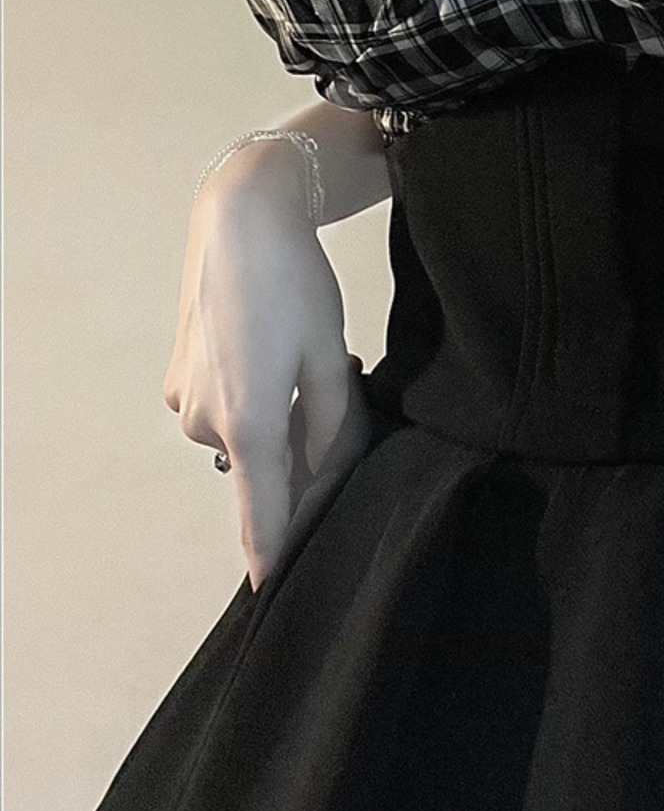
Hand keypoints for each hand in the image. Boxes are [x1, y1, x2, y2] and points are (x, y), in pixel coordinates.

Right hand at [163, 162, 371, 590]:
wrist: (239, 219)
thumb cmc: (296, 286)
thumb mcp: (330, 359)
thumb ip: (332, 432)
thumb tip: (326, 479)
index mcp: (249, 425)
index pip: (263, 515)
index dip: (273, 555)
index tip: (275, 592)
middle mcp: (205, 423)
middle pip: (266, 466)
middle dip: (304, 446)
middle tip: (339, 385)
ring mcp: (185, 400)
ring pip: (247, 434)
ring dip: (280, 415)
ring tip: (307, 357)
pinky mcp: (177, 378)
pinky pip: (225, 407)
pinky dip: (253, 394)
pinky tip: (271, 346)